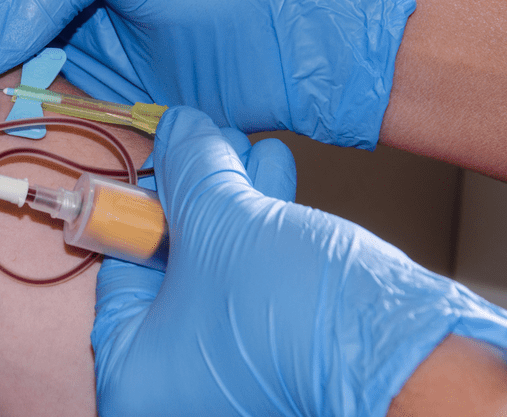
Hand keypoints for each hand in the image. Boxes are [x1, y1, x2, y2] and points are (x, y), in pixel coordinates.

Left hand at [91, 106, 506, 415]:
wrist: (397, 355)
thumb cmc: (289, 311)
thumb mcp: (218, 221)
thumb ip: (187, 170)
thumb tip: (178, 131)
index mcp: (134, 372)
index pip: (118, 273)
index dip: (141, 208)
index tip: (160, 165)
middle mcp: (175, 384)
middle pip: (169, 267)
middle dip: (196, 194)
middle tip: (204, 146)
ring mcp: (227, 376)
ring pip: (216, 268)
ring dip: (234, 200)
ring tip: (244, 148)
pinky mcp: (274, 359)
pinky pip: (251, 283)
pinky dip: (262, 229)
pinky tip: (274, 174)